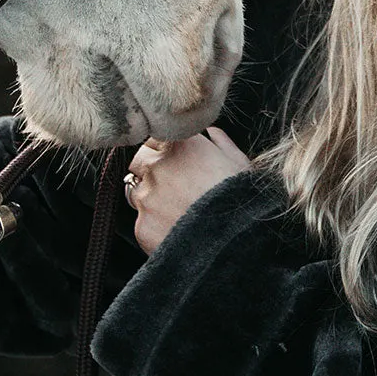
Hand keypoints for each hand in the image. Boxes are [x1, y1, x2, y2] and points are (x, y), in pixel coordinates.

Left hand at [125, 126, 251, 255]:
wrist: (234, 242)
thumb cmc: (240, 200)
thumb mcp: (239, 164)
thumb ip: (221, 142)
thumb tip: (211, 133)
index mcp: (181, 145)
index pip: (154, 138)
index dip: (163, 149)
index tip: (172, 159)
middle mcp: (157, 166)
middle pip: (138, 161)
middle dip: (148, 169)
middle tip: (170, 185)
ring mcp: (146, 196)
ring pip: (136, 192)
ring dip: (149, 197)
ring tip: (175, 211)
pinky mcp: (141, 225)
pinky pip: (142, 221)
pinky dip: (154, 225)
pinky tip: (175, 231)